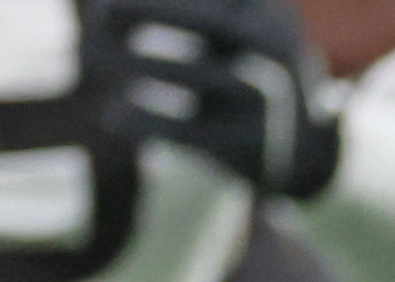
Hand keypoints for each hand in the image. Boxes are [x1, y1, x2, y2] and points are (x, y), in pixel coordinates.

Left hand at [93, 0, 343, 198]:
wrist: (300, 153)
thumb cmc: (242, 72)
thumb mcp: (227, 30)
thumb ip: (186, 11)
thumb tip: (106, 4)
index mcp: (268, 12)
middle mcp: (277, 51)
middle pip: (214, 23)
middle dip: (152, 11)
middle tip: (100, 11)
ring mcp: (270, 101)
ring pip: (204, 76)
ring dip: (144, 63)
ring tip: (93, 57)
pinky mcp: (249, 146)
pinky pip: (193, 131)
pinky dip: (148, 122)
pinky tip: (113, 114)